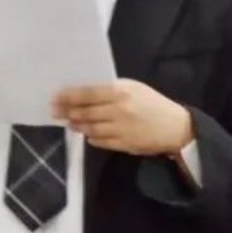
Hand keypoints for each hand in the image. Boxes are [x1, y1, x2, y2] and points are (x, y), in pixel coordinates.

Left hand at [54, 79, 193, 155]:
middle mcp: (118, 110)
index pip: (86, 94)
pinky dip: (91, 138)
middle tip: (54, 112)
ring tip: (69, 122)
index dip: (68, 96)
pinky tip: (86, 134)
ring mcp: (121, 129)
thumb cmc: (152, 103)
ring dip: (77, 125)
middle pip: (85, 112)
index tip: (54, 97)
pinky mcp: (124, 144)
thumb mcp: (134, 88)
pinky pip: (100, 141)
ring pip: (90, 128)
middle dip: (67, 112)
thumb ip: (110, 89)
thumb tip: (83, 93)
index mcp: (120, 92)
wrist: (176, 127)